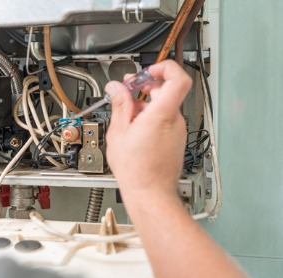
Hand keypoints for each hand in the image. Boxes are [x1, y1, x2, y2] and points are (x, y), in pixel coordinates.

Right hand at [105, 60, 191, 207]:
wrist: (150, 192)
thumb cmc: (136, 169)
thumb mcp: (119, 132)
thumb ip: (119, 105)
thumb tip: (117, 88)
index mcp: (162, 114)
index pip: (178, 78)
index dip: (164, 68)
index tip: (148, 71)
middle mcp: (175, 120)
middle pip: (166, 91)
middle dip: (146, 86)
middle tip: (127, 90)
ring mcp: (178, 131)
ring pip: (164, 107)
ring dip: (146, 105)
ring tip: (126, 115)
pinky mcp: (176, 140)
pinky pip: (165, 121)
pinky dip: (151, 118)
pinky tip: (135, 129)